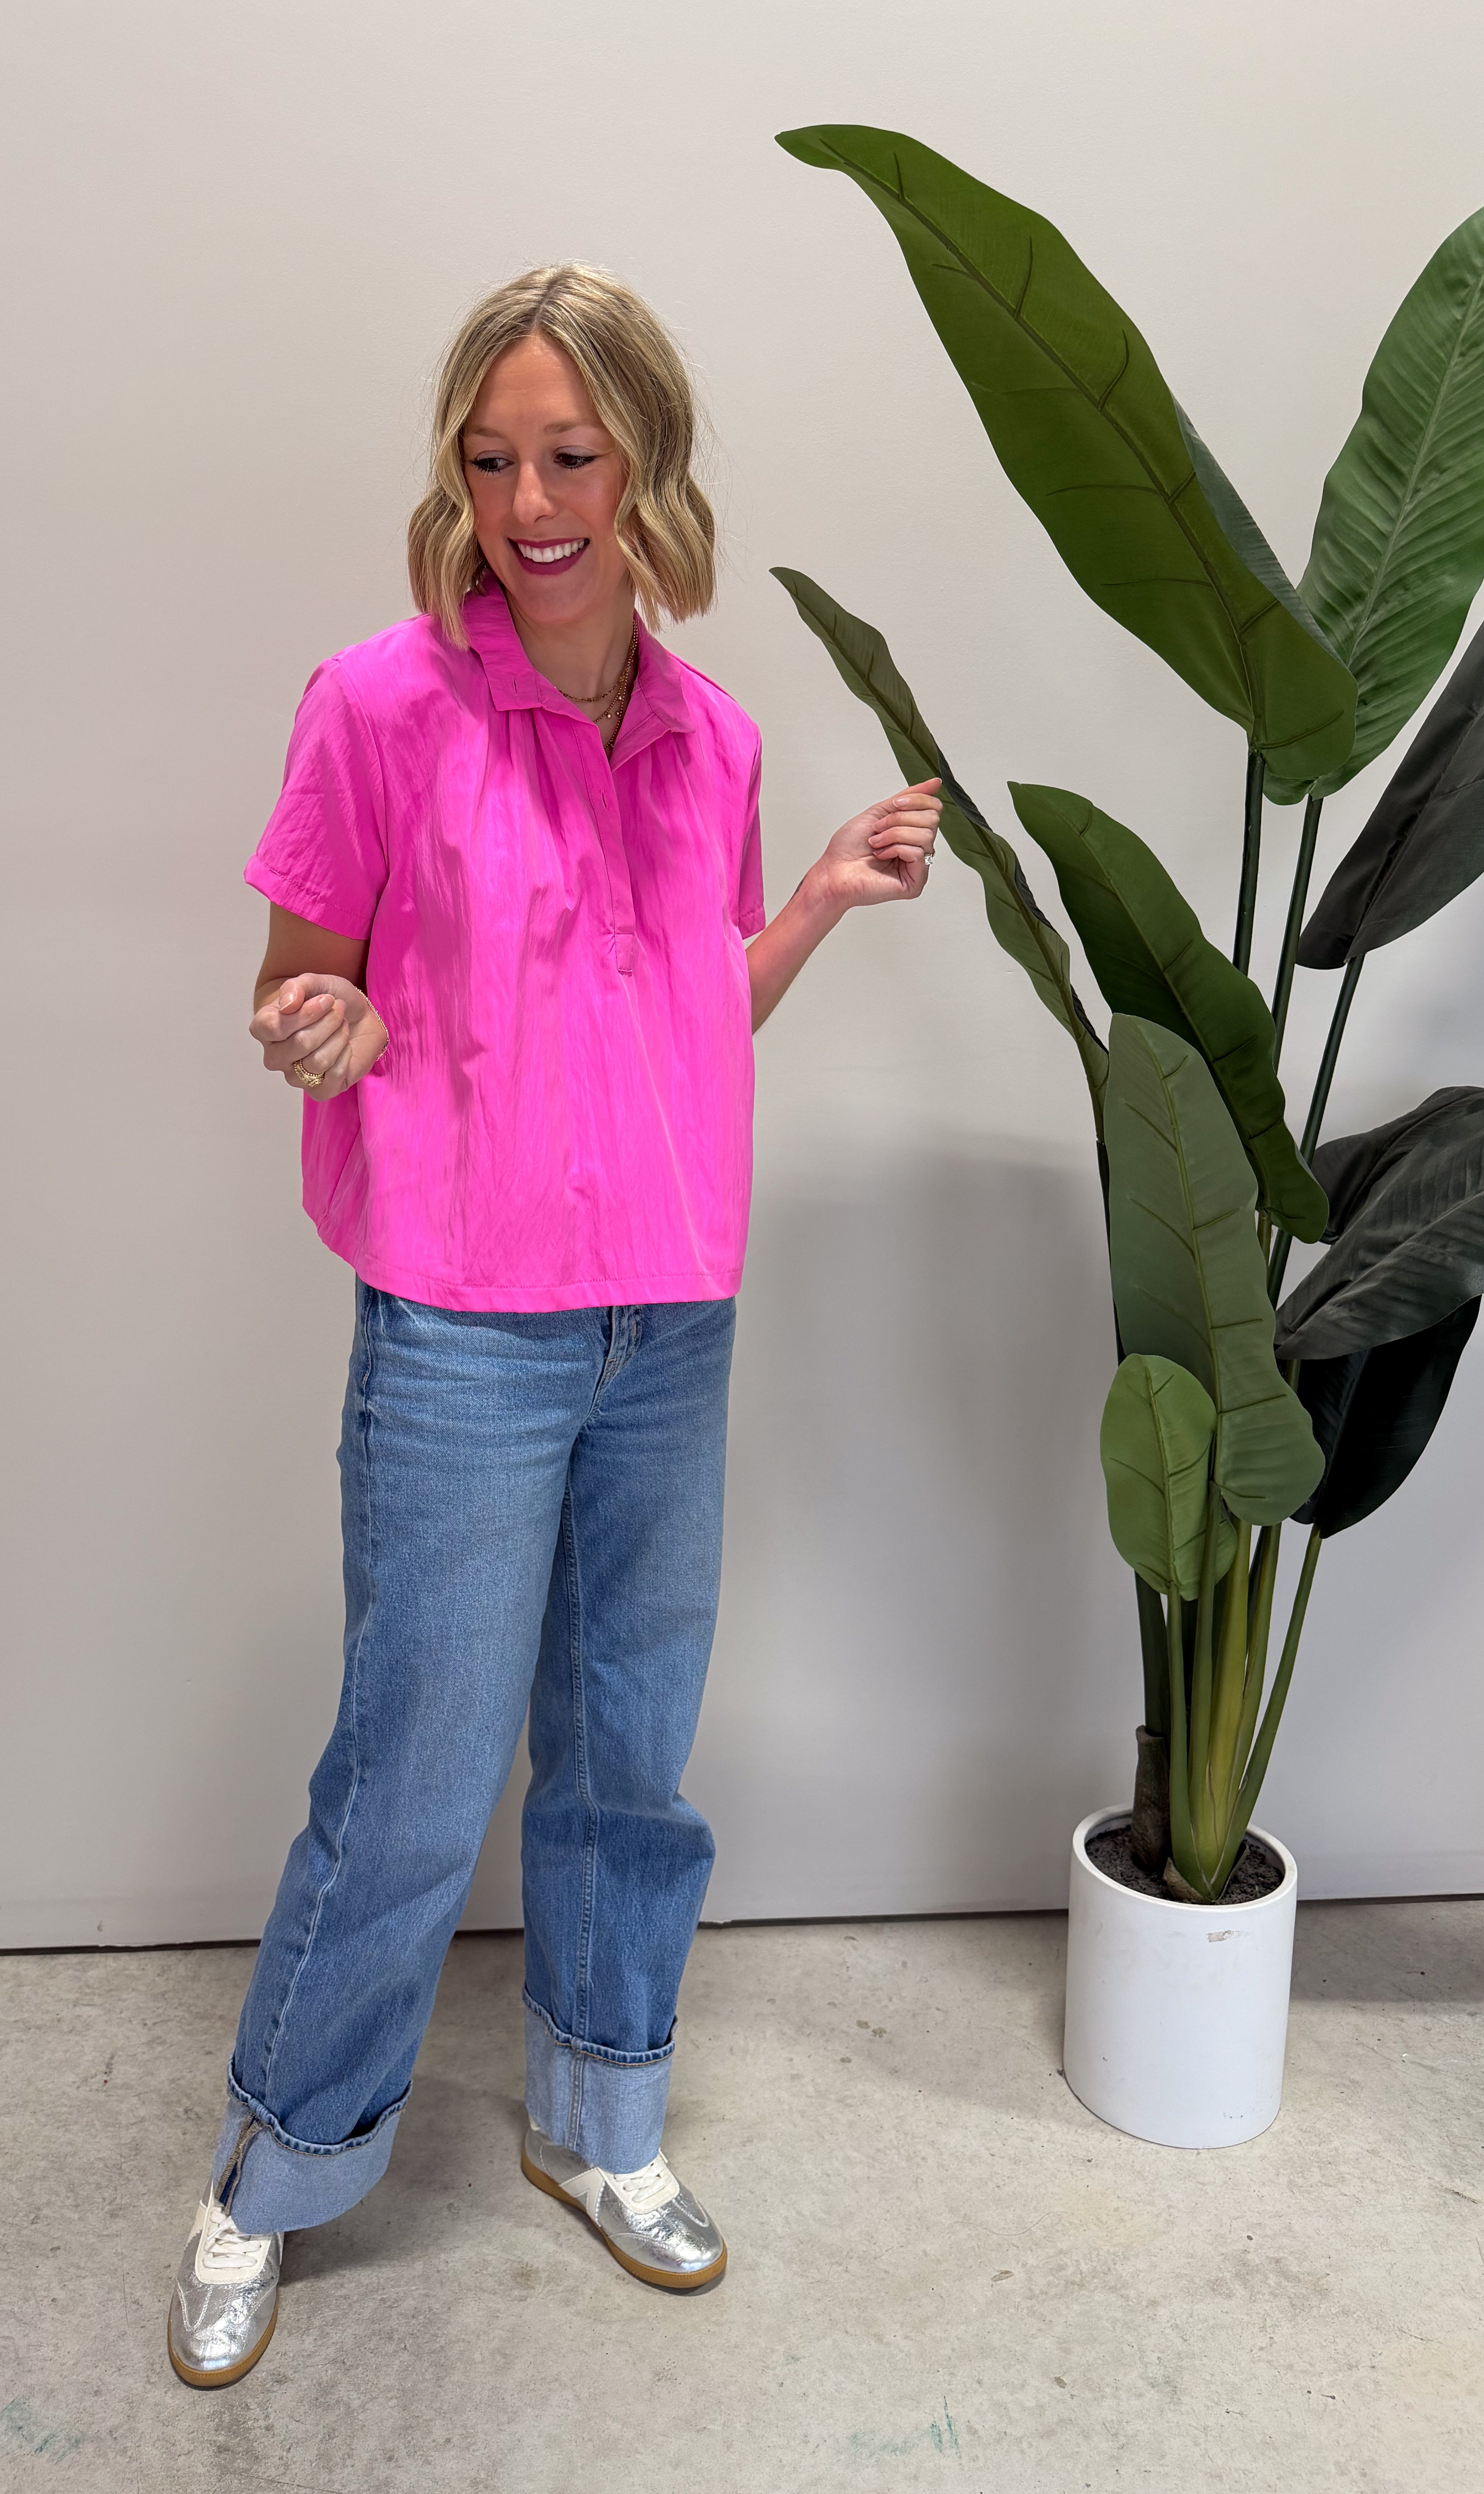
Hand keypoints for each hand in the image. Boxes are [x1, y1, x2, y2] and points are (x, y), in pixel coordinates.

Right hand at [250, 973, 388, 1099]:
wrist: (358, 1018)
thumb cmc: (330, 1002)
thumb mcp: (313, 983)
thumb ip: (295, 987)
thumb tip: (288, 1005)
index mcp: (265, 1029)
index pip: (273, 1027)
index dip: (305, 1013)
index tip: (326, 999)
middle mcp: (275, 1056)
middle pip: (300, 1044)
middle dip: (328, 1023)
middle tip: (339, 1010)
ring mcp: (295, 1076)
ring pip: (318, 1061)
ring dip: (339, 1037)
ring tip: (343, 1025)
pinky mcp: (318, 1091)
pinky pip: (331, 1080)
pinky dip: (345, 1058)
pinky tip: (346, 1046)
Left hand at [815, 778, 942, 908]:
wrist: (833, 871)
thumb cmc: (848, 847)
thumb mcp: (879, 811)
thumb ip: (908, 797)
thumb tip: (935, 783)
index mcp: (911, 831)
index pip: (933, 808)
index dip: (916, 800)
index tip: (895, 804)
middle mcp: (917, 848)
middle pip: (932, 819)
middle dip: (900, 819)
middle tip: (879, 828)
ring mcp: (917, 866)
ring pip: (926, 835)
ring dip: (894, 834)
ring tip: (876, 843)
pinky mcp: (915, 883)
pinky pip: (918, 853)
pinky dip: (895, 849)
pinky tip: (881, 856)